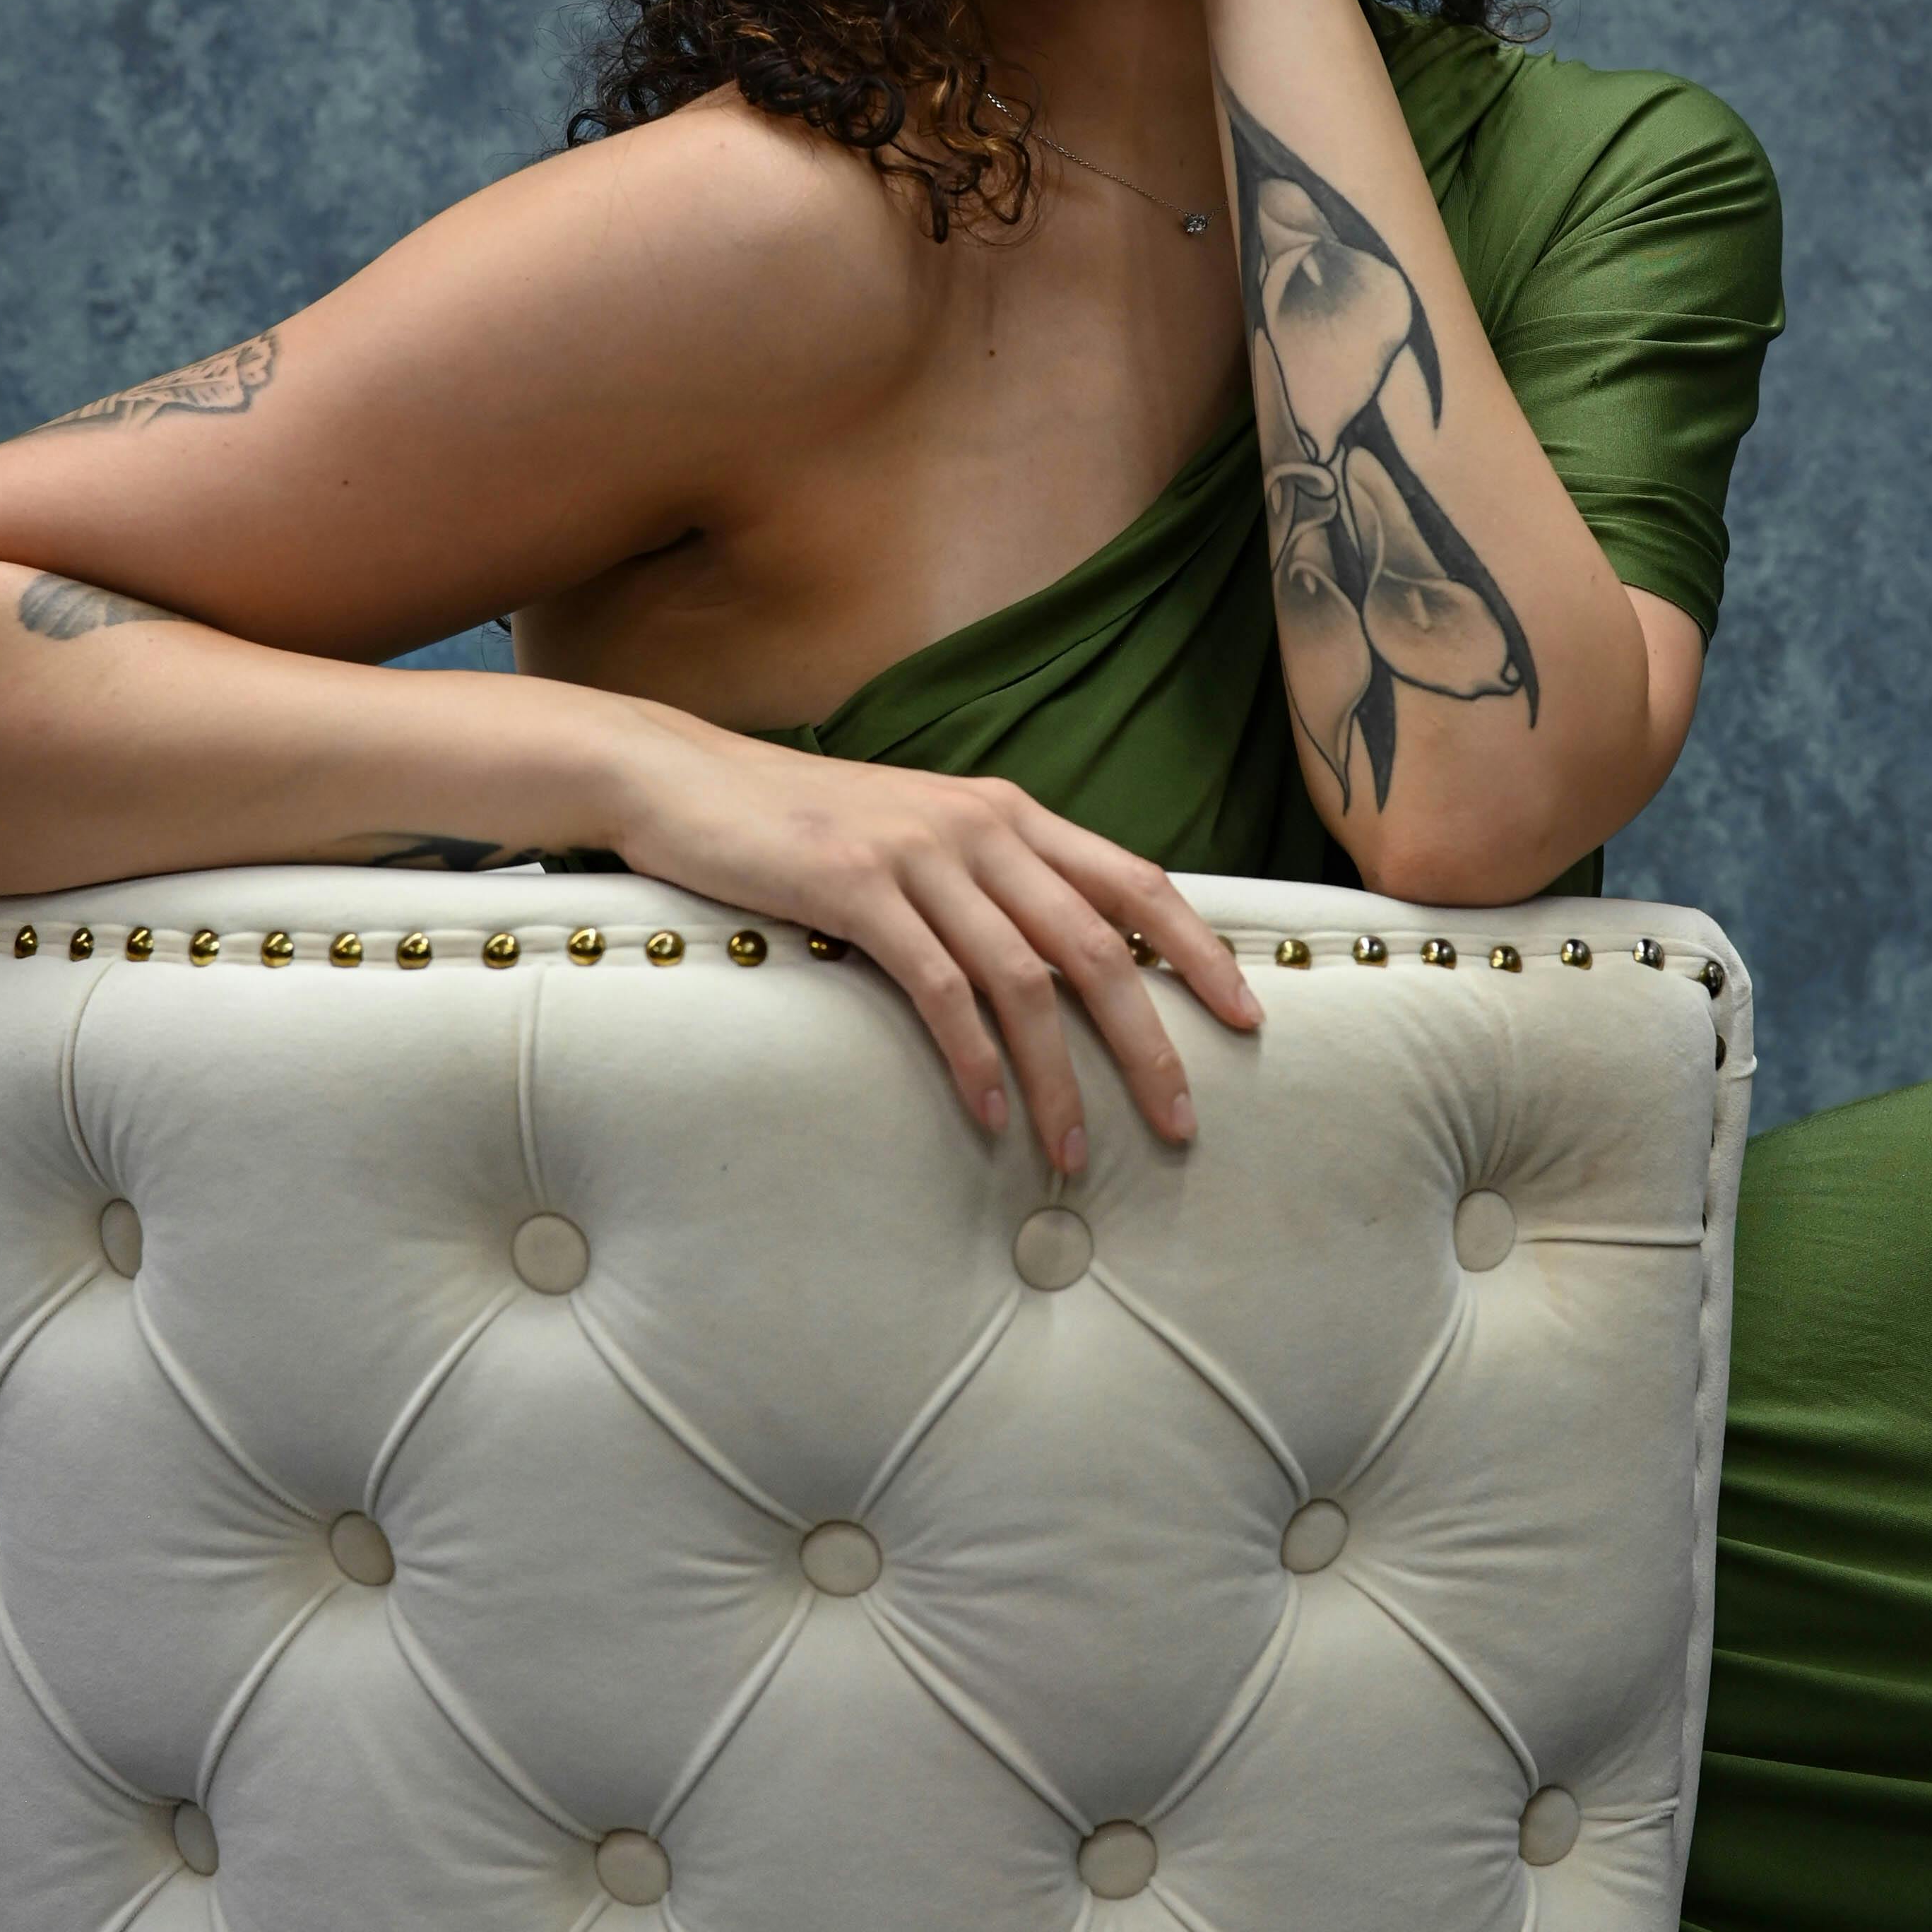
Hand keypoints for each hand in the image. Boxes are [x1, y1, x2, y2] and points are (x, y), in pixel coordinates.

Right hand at [601, 711, 1262, 1177]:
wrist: (686, 777)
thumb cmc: (801, 822)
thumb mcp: (916, 834)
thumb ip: (987, 881)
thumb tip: (1056, 965)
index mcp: (1008, 811)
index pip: (1136, 881)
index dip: (1200, 951)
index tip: (1245, 1017)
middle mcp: (981, 825)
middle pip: (1100, 944)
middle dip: (1151, 1041)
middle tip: (1182, 1121)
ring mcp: (920, 853)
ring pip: (1027, 977)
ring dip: (1061, 1077)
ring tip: (1073, 1153)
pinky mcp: (856, 884)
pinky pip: (939, 984)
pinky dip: (974, 1056)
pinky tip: (991, 1112)